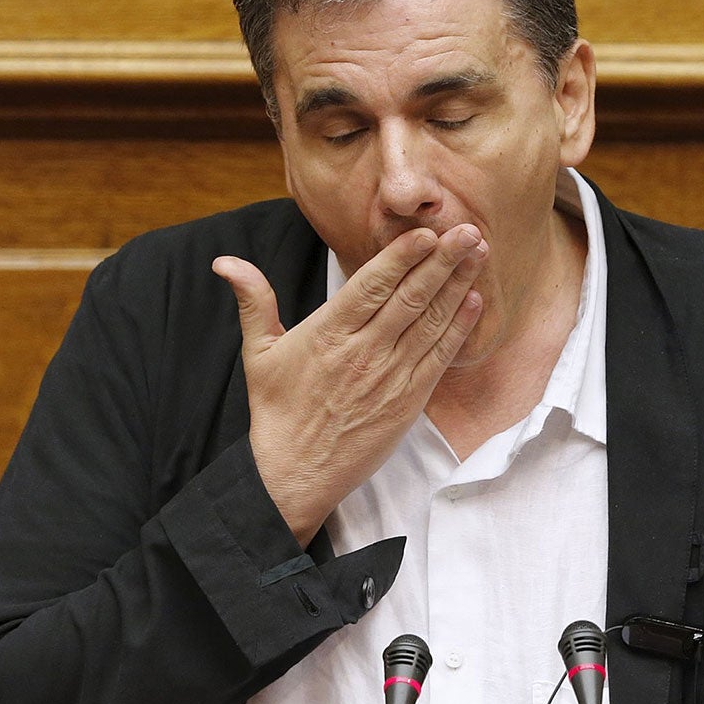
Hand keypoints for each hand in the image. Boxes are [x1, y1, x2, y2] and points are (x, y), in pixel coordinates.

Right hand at [212, 224, 486, 544]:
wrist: (295, 473)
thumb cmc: (277, 412)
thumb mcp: (258, 353)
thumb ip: (253, 301)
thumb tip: (224, 262)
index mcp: (327, 334)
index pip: (371, 286)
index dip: (401, 257)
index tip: (426, 232)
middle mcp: (363, 352)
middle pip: (410, 297)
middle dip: (442, 261)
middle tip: (468, 230)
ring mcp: (390, 378)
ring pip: (430, 322)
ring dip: (457, 285)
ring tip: (478, 253)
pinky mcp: (408, 402)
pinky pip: (439, 357)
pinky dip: (458, 328)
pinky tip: (474, 300)